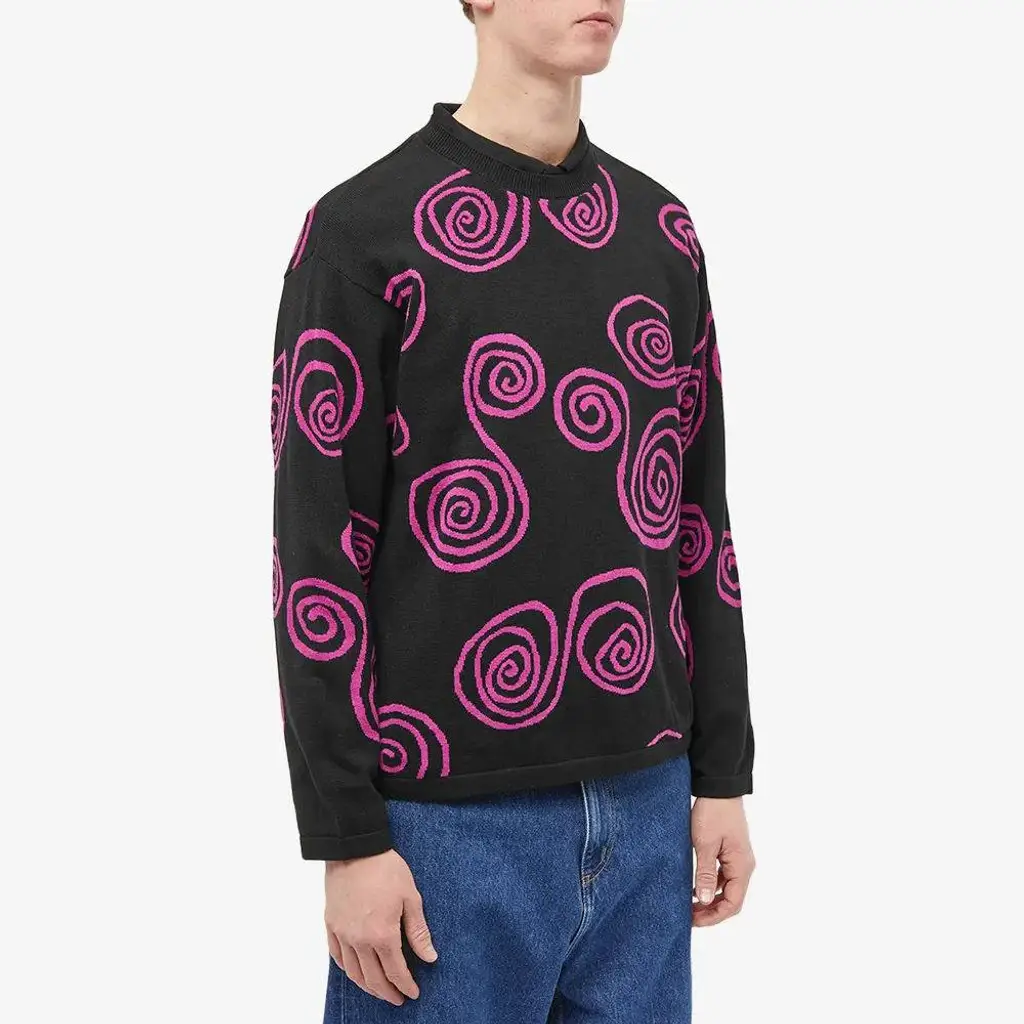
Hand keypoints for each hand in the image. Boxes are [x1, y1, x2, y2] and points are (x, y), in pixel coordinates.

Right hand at [325, 849, 437, 1004]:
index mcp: (382, 935)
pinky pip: (337, 956)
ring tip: (378, 990)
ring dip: (367, 986)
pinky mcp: (331, 925)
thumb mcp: (410, 897)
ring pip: (354, 972)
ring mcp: (343, 934)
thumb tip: (430, 957)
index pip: (395, 972)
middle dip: (387, 992)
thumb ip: (418, 931)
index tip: (413, 993)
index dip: (405, 985)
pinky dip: (347, 969)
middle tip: (398, 998)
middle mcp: (360, 941)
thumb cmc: (385, 870)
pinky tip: (355, 971)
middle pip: (373, 978)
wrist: (354, 850)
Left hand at [691, 796, 754, 926]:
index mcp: (742, 866)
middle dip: (712, 911)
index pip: (733, 903)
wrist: (719, 787)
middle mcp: (744, 865)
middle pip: (732, 899)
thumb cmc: (712, 812)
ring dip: (711, 899)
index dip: (714, 917)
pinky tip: (696, 887)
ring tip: (690, 905)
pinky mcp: (731, 851)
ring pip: (727, 888)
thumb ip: (706, 873)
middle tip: (689, 916)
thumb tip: (706, 901)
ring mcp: (738, 858)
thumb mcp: (705, 844)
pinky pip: (724, 876)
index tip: (694, 921)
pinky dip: (711, 885)